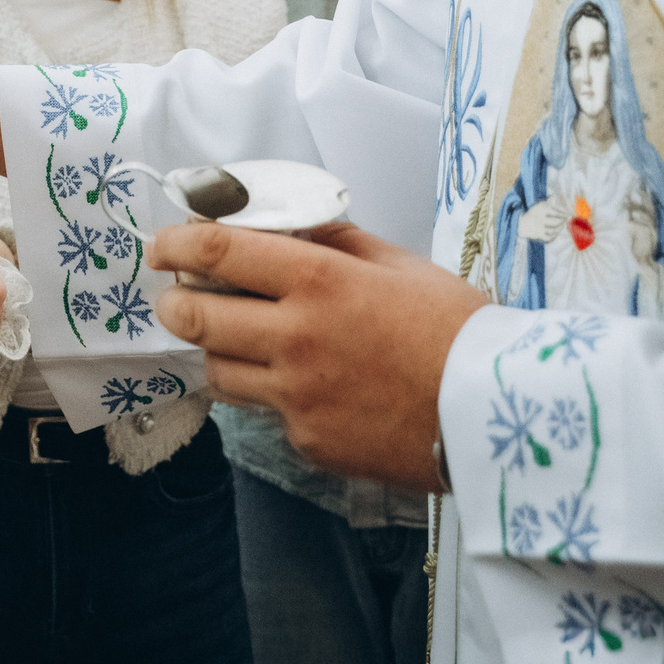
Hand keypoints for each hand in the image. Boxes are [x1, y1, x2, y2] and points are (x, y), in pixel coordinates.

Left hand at [146, 222, 486, 490]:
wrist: (501, 415)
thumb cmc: (457, 331)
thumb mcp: (398, 265)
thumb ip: (334, 241)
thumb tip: (285, 222)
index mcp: (318, 282)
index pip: (213, 252)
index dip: (173, 245)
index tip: (162, 246)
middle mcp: (296, 338)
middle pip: (192, 318)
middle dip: (175, 303)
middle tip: (181, 297)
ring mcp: (297, 396)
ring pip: (217, 371)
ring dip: (218, 351)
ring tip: (244, 340)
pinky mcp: (308, 441)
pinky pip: (267, 412)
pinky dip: (273, 395)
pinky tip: (309, 385)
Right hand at [520, 185, 570, 245]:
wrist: (520, 224)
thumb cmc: (532, 213)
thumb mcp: (538, 206)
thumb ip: (547, 201)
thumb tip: (553, 195)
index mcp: (540, 211)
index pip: (555, 212)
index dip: (563, 212)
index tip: (567, 212)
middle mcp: (540, 219)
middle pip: (556, 222)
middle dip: (562, 221)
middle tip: (566, 219)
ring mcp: (539, 228)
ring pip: (553, 230)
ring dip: (560, 228)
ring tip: (563, 225)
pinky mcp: (538, 235)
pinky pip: (549, 238)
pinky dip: (554, 236)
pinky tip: (556, 233)